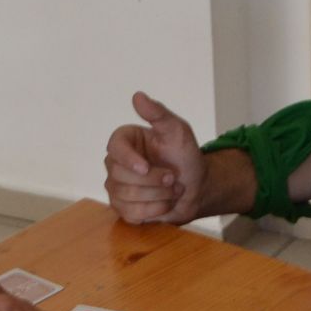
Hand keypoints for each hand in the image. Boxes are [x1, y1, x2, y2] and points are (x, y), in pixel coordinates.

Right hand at [104, 91, 209, 224]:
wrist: (197, 187)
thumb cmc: (185, 157)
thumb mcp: (178, 131)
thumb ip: (158, 114)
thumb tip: (138, 96)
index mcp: (125, 141)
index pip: (114, 148)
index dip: (128, 159)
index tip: (145, 167)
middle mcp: (115, 164)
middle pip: (120, 176)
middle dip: (153, 180)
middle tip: (173, 177)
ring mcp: (117, 188)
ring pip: (127, 196)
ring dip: (158, 195)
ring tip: (172, 189)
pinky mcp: (124, 209)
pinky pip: (131, 214)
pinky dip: (155, 210)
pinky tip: (165, 202)